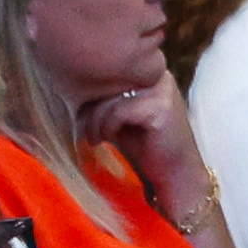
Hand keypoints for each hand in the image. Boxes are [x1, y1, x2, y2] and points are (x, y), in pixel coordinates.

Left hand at [79, 80, 213, 221]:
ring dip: (96, 122)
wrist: (175, 173)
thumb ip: (105, 99)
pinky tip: (109, 140)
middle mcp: (157, 76)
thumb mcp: (119, 117)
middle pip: (108, 82)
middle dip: (91, 109)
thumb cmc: (145, 146)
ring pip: (110, 97)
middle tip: (89, 133)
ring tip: (97, 138)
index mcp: (148, 74)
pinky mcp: (160, 106)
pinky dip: (108, 127)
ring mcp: (161, 89)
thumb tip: (72, 88)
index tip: (84, 120)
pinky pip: (118, 111)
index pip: (108, 74)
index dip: (91, 96)